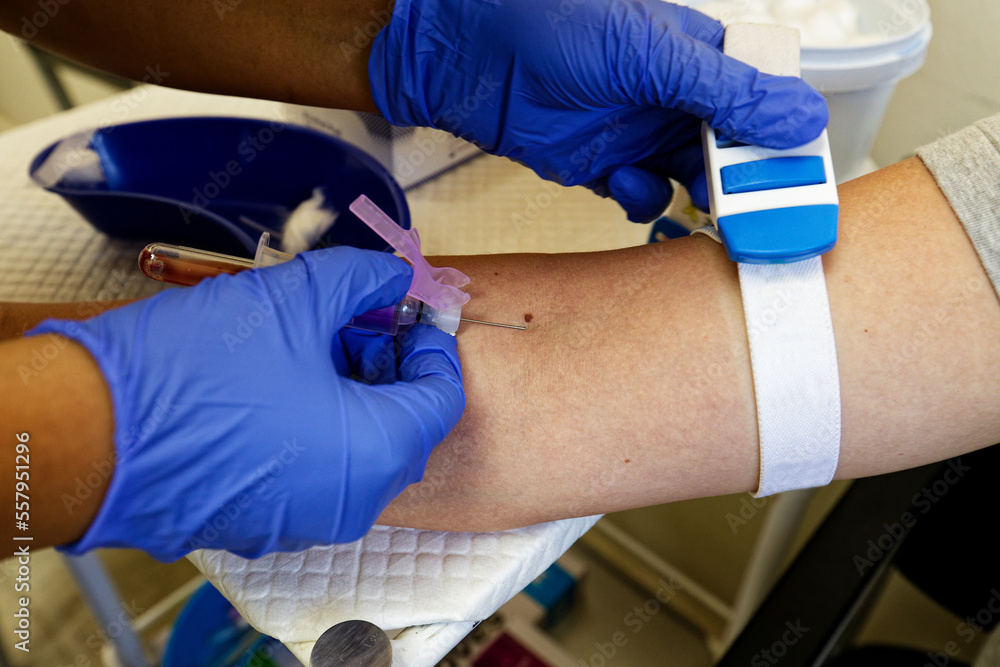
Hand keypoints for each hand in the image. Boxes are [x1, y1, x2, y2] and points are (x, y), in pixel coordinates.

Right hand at [30, 248, 464, 560]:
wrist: (90, 434)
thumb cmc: (194, 373)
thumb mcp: (293, 299)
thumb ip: (359, 279)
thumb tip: (391, 274)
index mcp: (376, 452)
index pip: (441, 397)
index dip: (431, 345)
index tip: (407, 310)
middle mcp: (353, 501)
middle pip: (402, 424)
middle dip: (387, 365)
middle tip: (353, 319)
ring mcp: (308, 520)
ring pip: (358, 449)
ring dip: (350, 393)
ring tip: (309, 343)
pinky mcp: (265, 522)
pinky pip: (318, 471)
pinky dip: (318, 426)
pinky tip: (280, 383)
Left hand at [369, 0, 826, 221]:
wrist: (465, 52)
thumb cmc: (555, 25)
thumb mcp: (652, 56)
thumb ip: (725, 91)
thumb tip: (801, 118)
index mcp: (696, 56)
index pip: (759, 100)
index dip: (781, 137)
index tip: (800, 175)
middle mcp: (670, 97)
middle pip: (729, 149)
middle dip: (742, 181)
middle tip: (755, 210)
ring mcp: (633, 132)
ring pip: (687, 178)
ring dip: (696, 195)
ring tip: (700, 203)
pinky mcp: (597, 164)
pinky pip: (638, 193)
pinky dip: (640, 198)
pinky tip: (626, 184)